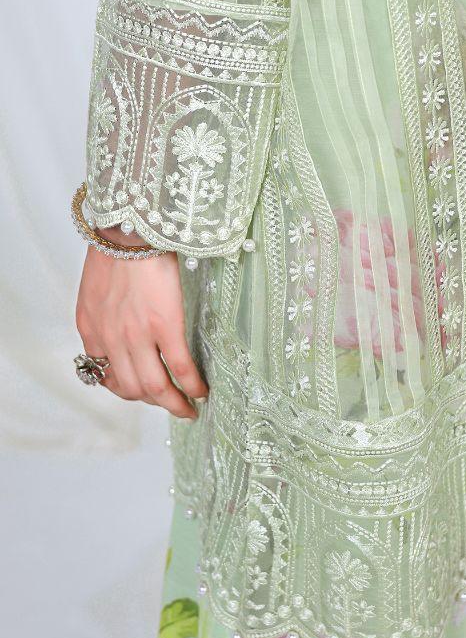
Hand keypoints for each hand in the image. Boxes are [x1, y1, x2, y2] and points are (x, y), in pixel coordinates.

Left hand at [75, 236, 208, 418]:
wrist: (129, 229)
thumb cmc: (116, 251)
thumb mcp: (95, 292)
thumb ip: (103, 319)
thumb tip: (119, 334)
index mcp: (92, 331)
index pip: (108, 377)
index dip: (129, 390)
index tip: (145, 393)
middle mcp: (111, 340)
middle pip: (133, 389)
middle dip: (154, 403)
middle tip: (173, 405)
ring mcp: (137, 336)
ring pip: (155, 388)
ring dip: (174, 404)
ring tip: (188, 408)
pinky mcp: (164, 326)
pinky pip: (180, 368)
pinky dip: (192, 385)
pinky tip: (202, 390)